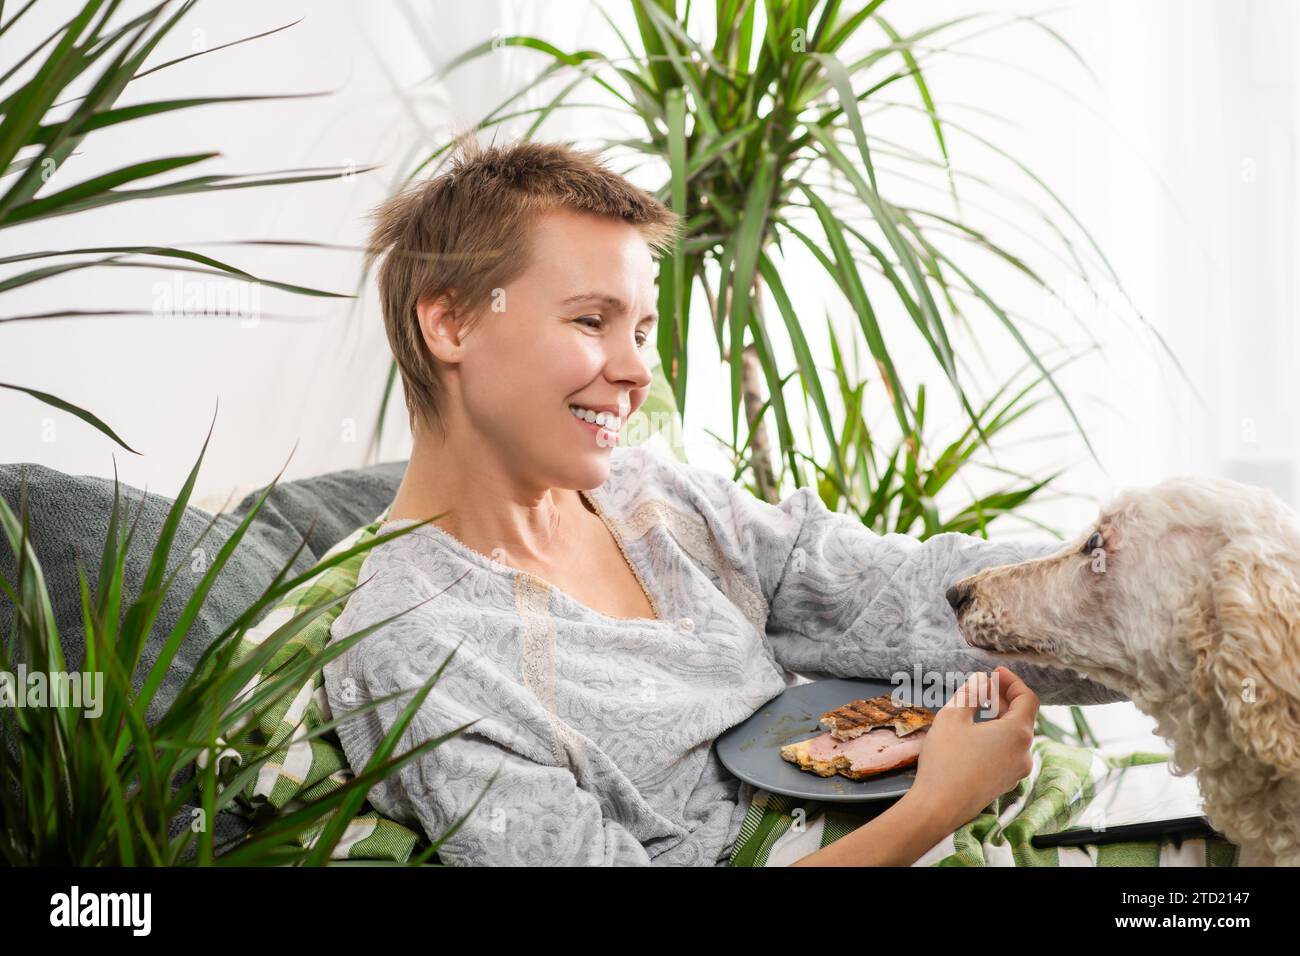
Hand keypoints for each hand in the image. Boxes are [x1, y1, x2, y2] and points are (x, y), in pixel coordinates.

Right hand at [906, 665, 1039, 831]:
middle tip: (982, 687)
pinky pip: (1007, 752)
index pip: (1027, 699)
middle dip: (1003, 699)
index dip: (1012, 681)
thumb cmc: (945, 760)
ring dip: (999, 718)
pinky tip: (974, 735)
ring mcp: (1017, 771)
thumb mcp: (952, 717)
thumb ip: (970, 694)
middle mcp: (1024, 753)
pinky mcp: (1005, 783)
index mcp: (1017, 733)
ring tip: (976, 709)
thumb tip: (981, 681)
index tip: (995, 673)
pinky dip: (996, 737)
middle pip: (1022, 717)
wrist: (939, 807)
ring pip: (1014, 736)